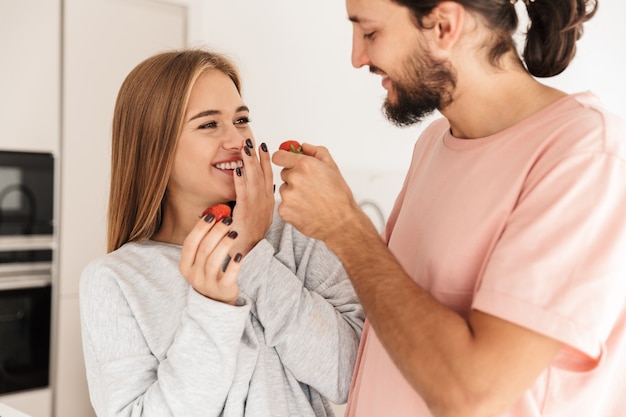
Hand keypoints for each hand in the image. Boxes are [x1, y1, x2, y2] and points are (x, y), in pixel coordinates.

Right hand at [179, 215, 242, 304]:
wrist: (217, 301)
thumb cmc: (210, 273)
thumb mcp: (201, 260)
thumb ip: (205, 241)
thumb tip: (216, 214)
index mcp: (185, 265)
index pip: (190, 243)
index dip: (200, 228)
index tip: (212, 215)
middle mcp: (193, 275)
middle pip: (204, 249)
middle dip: (217, 232)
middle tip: (228, 221)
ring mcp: (206, 284)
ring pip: (214, 260)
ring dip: (225, 244)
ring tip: (235, 234)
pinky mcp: (222, 290)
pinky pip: (228, 276)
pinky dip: (234, 264)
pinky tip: (240, 255)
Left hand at [231, 139, 274, 254]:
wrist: (248, 253)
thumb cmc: (249, 236)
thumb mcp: (259, 216)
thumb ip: (259, 202)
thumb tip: (260, 188)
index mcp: (268, 203)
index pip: (269, 177)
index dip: (266, 162)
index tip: (263, 147)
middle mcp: (265, 203)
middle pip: (263, 175)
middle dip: (257, 157)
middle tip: (253, 141)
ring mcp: (257, 207)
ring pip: (254, 180)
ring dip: (249, 162)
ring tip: (245, 148)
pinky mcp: (246, 212)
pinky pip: (243, 192)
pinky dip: (240, 179)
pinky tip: (237, 168)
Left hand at [271, 143, 362, 241]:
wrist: (341, 222)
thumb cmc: (339, 196)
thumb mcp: (332, 166)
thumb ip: (316, 151)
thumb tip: (303, 146)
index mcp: (304, 165)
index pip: (279, 156)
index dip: (284, 158)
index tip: (287, 162)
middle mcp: (294, 178)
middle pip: (284, 173)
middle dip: (294, 178)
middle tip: (310, 187)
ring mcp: (287, 195)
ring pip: (284, 189)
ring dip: (293, 193)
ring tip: (310, 200)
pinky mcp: (284, 210)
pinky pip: (284, 204)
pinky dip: (292, 207)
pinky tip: (306, 209)